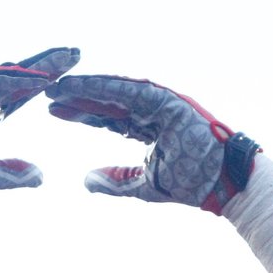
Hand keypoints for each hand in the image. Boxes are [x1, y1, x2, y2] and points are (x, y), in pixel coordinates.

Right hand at [0, 47, 78, 214]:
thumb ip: (13, 173)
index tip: (68, 75)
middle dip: (45, 66)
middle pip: (15, 79)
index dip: (42, 85)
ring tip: (63, 59)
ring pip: (3, 74)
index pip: (16, 95)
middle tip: (75, 54)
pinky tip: (38, 79)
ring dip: (34, 67)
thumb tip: (39, 175)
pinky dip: (12, 80)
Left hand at [45, 74, 255, 212]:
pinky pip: (136, 92)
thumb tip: (85, 181)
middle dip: (79, 96)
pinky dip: (111, 88)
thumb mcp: (145, 186)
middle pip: (109, 101)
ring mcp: (164, 104)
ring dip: (89, 87)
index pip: (109, 117)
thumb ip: (116, 182)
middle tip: (47, 92)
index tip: (53, 110)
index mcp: (149, 126)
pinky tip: (86, 86)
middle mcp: (155, 111)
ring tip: (60, 86)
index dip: (82, 113)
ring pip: (119, 92)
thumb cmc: (193, 185)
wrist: (225, 186)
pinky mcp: (172, 101)